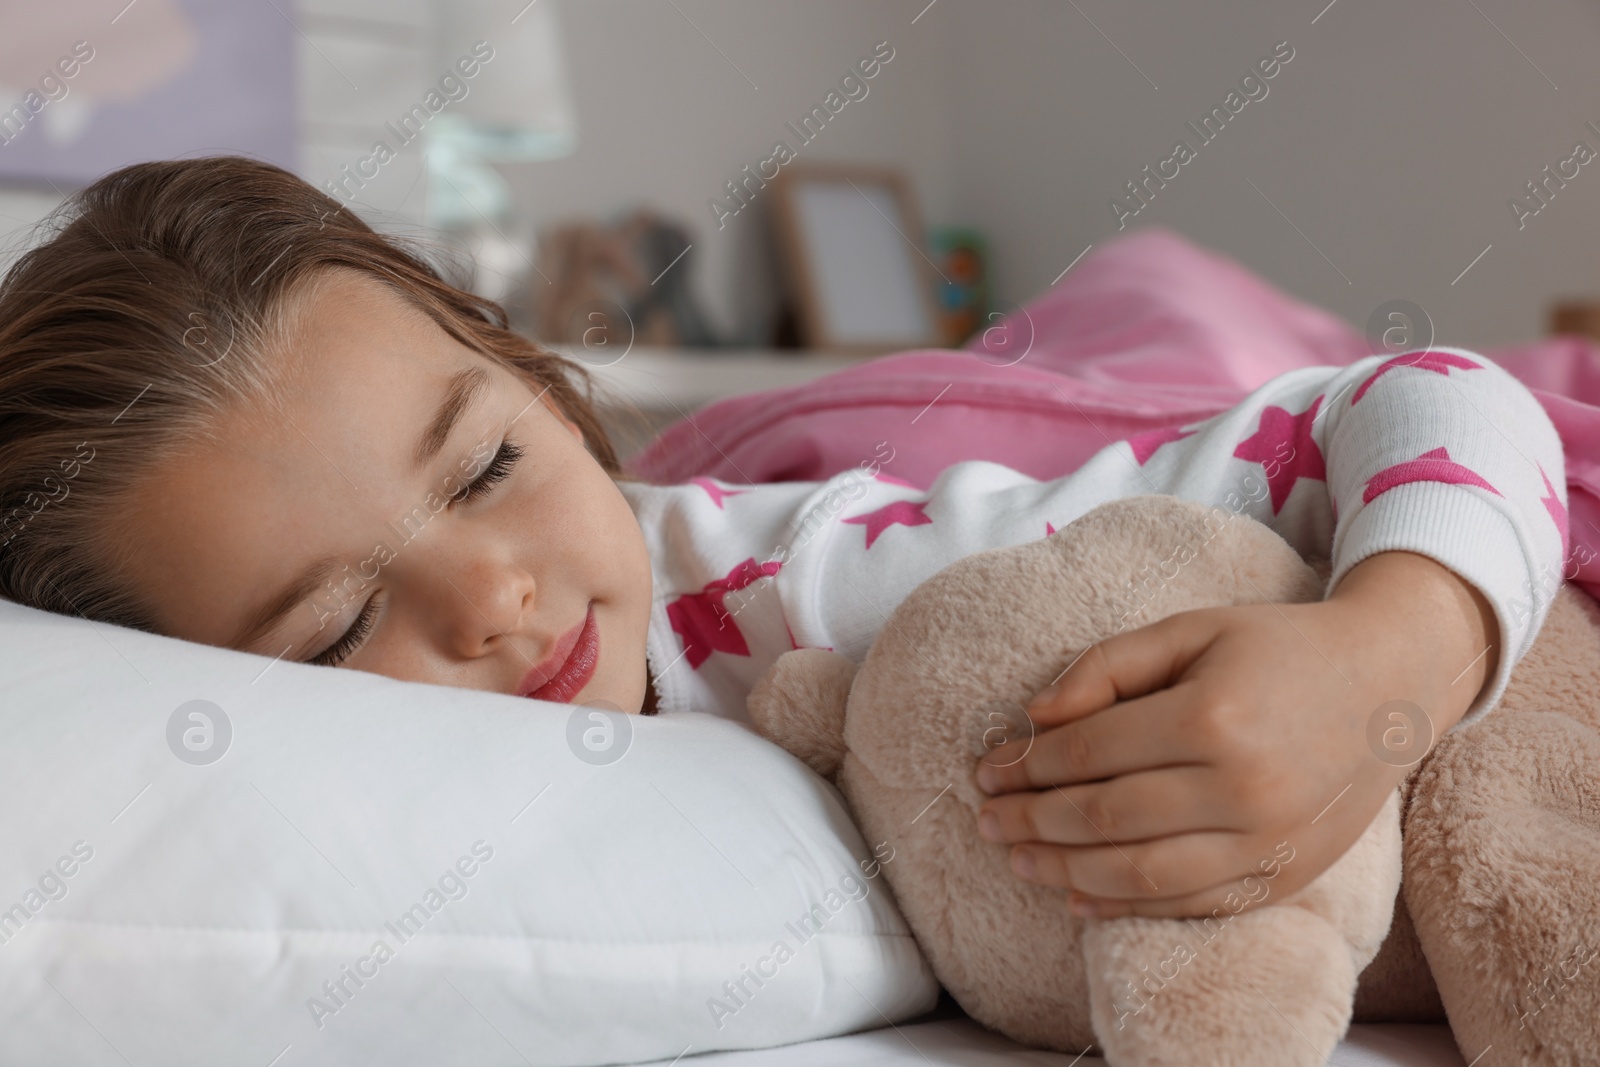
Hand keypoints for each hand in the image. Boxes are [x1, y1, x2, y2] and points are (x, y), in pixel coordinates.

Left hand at [973, 550, 1497, 918]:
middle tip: (986, 818)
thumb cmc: (1278, 648)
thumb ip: (1107, 666)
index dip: (1028, 765)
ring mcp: (1266, 842)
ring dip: (1065, 871)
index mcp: (1212, 717)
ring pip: (1141, 874)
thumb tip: (1035, 718)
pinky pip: (1192, 904)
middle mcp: (1241, 788)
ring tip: (1018, 859)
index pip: (1090, 754)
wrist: (1391, 683)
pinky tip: (1078, 896)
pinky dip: (1128, 906)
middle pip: (1105, 818)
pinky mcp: (1284, 875)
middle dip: (1032, 821)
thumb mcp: (1191, 629)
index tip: (988, 768)